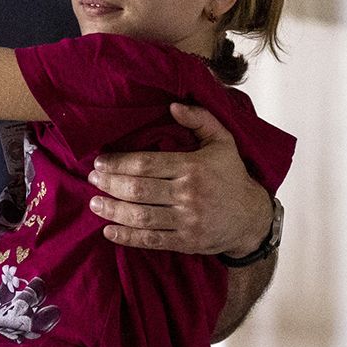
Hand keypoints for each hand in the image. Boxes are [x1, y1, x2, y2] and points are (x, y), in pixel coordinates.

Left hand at [87, 100, 273, 254]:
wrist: (253, 217)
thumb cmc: (233, 176)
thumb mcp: (223, 141)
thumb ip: (199, 119)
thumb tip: (172, 105)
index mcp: (193, 167)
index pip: (147, 163)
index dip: (119, 163)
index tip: (100, 162)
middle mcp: (188, 194)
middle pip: (138, 189)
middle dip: (110, 184)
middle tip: (93, 179)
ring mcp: (187, 220)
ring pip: (141, 216)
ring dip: (113, 210)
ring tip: (94, 204)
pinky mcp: (186, 241)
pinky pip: (152, 240)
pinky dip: (128, 237)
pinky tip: (109, 231)